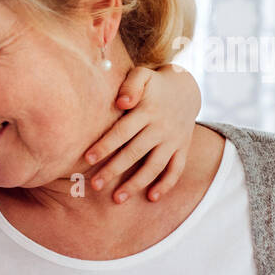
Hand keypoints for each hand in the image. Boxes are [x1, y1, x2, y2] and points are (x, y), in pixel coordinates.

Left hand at [82, 63, 200, 203]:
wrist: (187, 89)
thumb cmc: (153, 84)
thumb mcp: (142, 75)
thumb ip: (130, 86)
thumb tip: (120, 102)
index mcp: (147, 111)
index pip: (122, 131)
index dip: (105, 145)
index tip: (87, 159)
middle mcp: (161, 128)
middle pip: (135, 152)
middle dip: (114, 170)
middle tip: (95, 185)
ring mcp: (173, 140)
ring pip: (154, 166)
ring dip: (136, 184)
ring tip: (117, 199)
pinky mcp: (182, 149)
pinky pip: (176, 170)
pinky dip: (166, 185)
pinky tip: (150, 198)